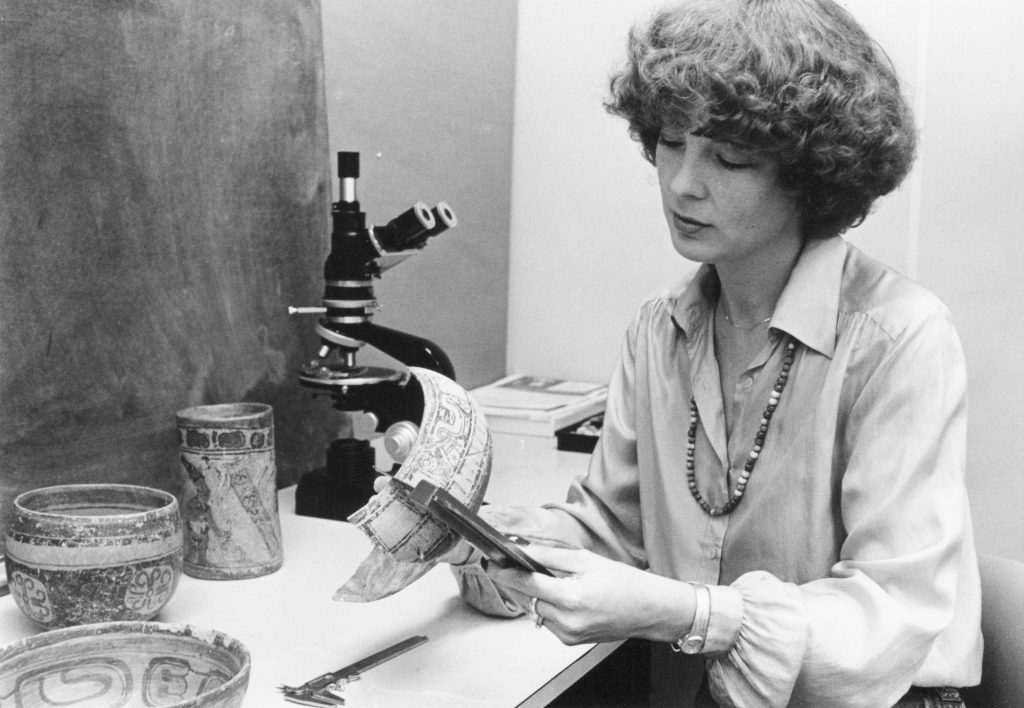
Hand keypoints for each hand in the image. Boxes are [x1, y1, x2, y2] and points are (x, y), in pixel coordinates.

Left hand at [485, 545, 693, 644]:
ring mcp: (567, 634)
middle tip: (536, 567)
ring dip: (541, 595)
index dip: (505, 572)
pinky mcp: (569, 641)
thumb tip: (522, 549)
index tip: (491, 563)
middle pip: (529, 597)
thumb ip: (550, 555)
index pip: (527, 584)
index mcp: (572, 597)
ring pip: (537, 609)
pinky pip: (548, 620)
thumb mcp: (585, 560)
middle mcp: (567, 621)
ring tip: (564, 584)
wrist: (648, 610)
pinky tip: (571, 599)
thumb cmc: (622, 582)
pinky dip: (552, 608)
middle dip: (528, 581)